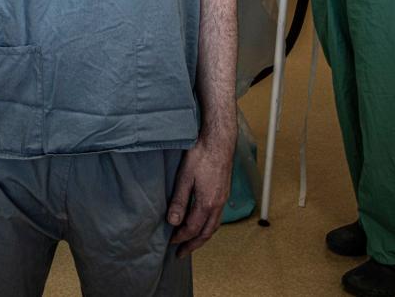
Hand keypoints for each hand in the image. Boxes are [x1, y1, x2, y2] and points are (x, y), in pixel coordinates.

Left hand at [168, 132, 234, 257]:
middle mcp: (218, 204)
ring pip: (213, 226)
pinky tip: (202, 223)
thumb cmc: (201, 155)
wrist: (219, 140)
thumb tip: (173, 222)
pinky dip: (208, 226)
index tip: (170, 242)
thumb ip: (179, 201)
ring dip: (201, 237)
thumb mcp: (184, 177)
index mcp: (208, 203)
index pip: (192, 228)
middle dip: (193, 245)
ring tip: (191, 243)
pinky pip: (217, 217)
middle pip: (206, 233)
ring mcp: (223, 199)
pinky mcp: (224, 193)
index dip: (180, 238)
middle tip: (181, 253)